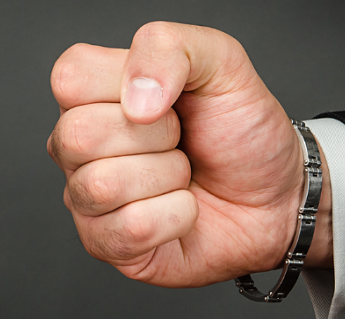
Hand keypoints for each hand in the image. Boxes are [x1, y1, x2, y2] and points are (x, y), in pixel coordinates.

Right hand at [47, 22, 331, 286]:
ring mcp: (86, 199)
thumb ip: (170, 47)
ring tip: (182, 175)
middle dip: (156, 136)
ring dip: (167, 177)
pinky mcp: (106, 244)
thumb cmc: (240, 133)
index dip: (127, 84)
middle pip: (78, 135)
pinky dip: (176, 216)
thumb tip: (135, 100)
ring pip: (102, 185)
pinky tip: (182, 210)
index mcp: (92, 95)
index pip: (70, 78)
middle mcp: (77, 148)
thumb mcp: (221, 63)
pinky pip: (130, 228)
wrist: (275, 195)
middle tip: (180, 141)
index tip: (167, 98)